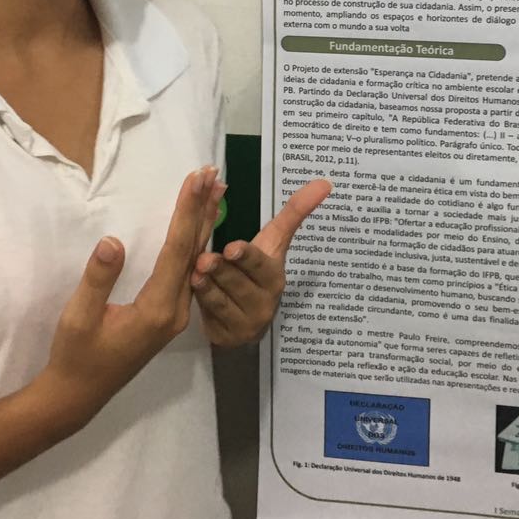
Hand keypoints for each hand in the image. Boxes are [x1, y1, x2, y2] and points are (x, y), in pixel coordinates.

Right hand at [37, 166, 224, 431]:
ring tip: (214, 192)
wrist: (78, 395)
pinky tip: (198, 228)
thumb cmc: (75, 355)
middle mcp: (175, 310)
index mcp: (157, 309)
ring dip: (203, 224)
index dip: (187, 212)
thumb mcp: (79, 317)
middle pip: (194, 251)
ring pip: (195, 261)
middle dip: (203, 210)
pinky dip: (194, 243)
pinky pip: (187, 272)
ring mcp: (175, 314)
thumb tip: (112, 241)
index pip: (177, 250)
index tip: (196, 180)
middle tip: (214, 174)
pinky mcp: (169, 315)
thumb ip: (98, 279)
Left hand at [191, 179, 331, 347]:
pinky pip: (212, 316)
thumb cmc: (255, 270)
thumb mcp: (272, 242)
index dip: (247, 256)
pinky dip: (202, 300)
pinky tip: (193, 288)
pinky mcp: (229, 337)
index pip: (261, 263)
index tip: (231, 247)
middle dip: (222, 269)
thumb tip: (324, 182)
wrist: (245, 316)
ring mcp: (247, 322)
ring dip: (208, 284)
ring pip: (223, 298)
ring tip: (195, 271)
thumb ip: (293, 213)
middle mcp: (265, 300)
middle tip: (204, 259)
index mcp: (274, 274)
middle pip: (239, 281)